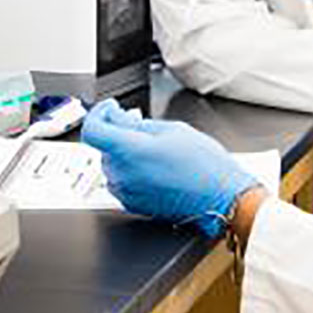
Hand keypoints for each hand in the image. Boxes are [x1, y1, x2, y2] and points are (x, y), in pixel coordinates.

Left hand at [82, 100, 259, 238]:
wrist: (220, 197)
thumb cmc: (204, 166)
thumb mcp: (172, 129)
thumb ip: (137, 122)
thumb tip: (119, 118)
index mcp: (129, 151)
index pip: (92, 130)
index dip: (98, 114)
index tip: (109, 109)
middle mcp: (122, 174)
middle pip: (103, 147)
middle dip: (117, 131)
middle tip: (138, 123)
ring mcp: (126, 192)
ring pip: (112, 164)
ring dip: (124, 152)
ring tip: (152, 146)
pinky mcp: (133, 204)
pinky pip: (122, 181)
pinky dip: (131, 169)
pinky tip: (153, 164)